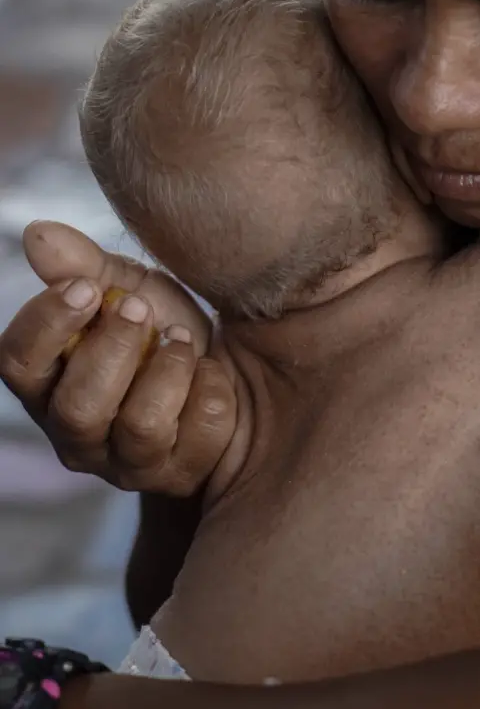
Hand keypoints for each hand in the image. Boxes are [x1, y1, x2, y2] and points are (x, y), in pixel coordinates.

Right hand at [0, 223, 235, 495]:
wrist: (230, 375)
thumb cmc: (161, 333)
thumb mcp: (128, 290)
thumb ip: (85, 266)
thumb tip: (38, 233)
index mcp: (48, 382)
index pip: (17, 363)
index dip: (47, 324)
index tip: (86, 288)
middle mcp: (76, 433)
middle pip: (77, 407)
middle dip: (114, 348)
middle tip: (139, 308)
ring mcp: (127, 463)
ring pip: (141, 427)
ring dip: (168, 369)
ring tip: (183, 338)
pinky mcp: (179, 474)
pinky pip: (199, 435)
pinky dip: (211, 389)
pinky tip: (213, 371)